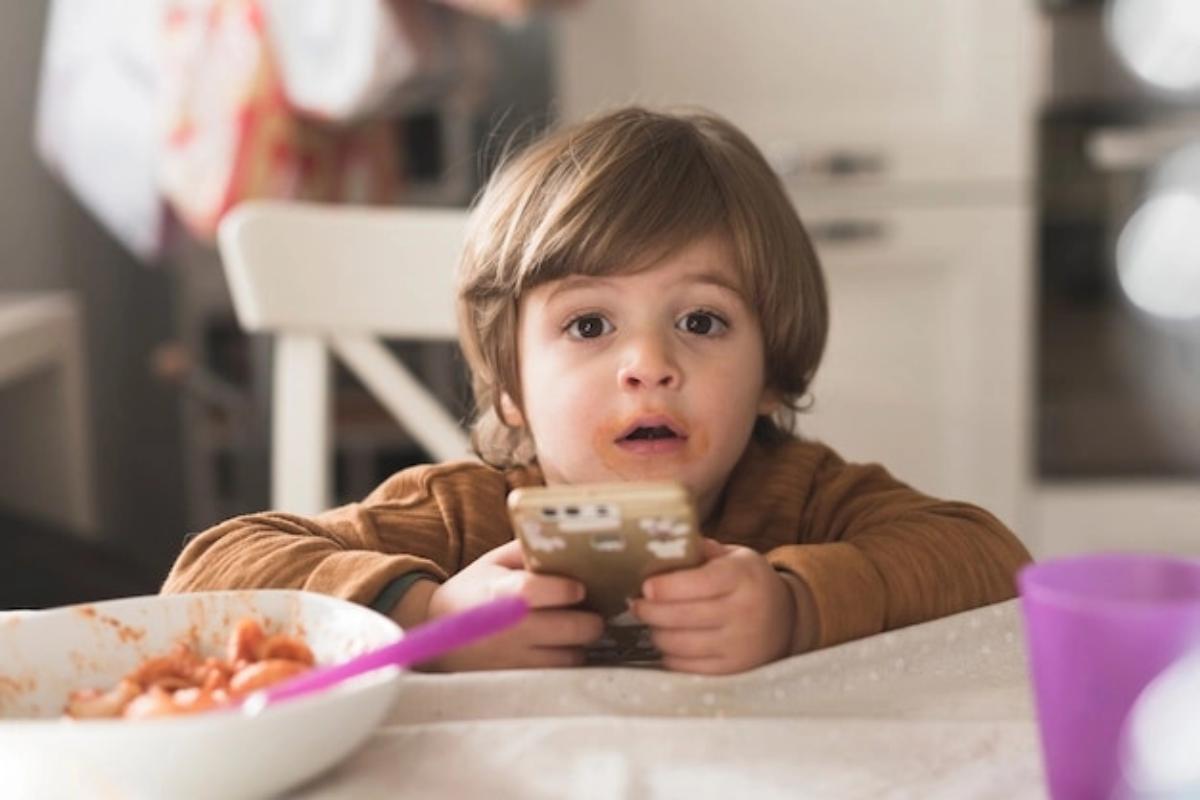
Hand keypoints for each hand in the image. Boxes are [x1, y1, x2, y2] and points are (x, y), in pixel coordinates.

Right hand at [421, 540, 603, 670]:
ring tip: (573, 631)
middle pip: (570, 629)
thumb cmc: (473, 590)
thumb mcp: (494, 561)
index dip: (564, 589)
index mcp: (500, 593)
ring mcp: (512, 660)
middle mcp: (507, 630)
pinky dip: (565, 662)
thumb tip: (569, 541)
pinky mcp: (515, 681)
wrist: (434, 630)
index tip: (579, 588)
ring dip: (579, 644)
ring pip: (571, 657)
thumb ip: (529, 549)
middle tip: (589, 612)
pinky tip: (559, 648)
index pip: (535, 591)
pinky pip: (557, 675)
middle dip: (590, 619)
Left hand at [630, 539, 796, 674]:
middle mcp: (743, 612)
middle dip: (649, 611)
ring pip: (679, 644)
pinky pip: (687, 667)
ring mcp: (739, 645)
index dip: (664, 587)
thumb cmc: (750, 583)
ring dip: (657, 633)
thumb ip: (702, 551)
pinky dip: (670, 655)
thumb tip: (665, 548)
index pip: (697, 583)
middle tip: (637, 604)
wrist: (787, 620)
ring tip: (653, 622)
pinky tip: (669, 642)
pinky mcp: (733, 670)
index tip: (645, 586)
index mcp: (742, 577)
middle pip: (680, 616)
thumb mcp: (735, 557)